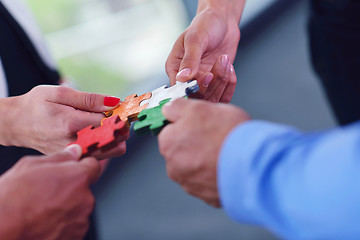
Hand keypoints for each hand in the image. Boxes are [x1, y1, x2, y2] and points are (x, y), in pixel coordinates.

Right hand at [0, 85, 127, 158]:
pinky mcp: (73, 159)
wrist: (16, 124)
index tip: (121, 110)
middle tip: (116, 119)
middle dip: (121, 131)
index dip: (118, 116)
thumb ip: (90, 99)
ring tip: (106, 125)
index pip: (109, 124)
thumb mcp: (61, 93)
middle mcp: (74, 143)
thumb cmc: (36, 105)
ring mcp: (74, 154)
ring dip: (114, 139)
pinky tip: (96, 133)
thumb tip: (114, 102)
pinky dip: (104, 145)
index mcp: (71, 125)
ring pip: (109, 153)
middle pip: (114, 145)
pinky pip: (98, 155)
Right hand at [0, 145, 99, 239]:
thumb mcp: (31, 165)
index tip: (73, 169)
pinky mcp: (76, 236)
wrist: (3, 229)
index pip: (93, 166)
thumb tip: (74, 151)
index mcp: (79, 177)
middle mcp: (86, 198)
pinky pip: (74, 225)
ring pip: (79, 207)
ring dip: (68, 207)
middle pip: (85, 188)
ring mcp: (81, 220)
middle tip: (49, 192)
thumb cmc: (12, 199)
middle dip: (72, 188)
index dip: (82, 166)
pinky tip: (45, 221)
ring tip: (43, 209)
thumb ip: (59, 157)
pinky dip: (64, 223)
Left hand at [158, 98, 249, 206]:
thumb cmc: (227, 134)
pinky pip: (209, 182)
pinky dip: (216, 175)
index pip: (170, 130)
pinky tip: (228, 166)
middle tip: (216, 136)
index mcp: (168, 143)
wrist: (252, 162)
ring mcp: (190, 184)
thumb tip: (168, 108)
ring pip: (196, 168)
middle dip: (196, 144)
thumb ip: (177, 107)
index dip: (188, 125)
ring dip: (206, 161)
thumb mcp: (199, 107)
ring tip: (224, 151)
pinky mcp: (207, 196)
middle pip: (182, 150)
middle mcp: (174, 167)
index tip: (201, 124)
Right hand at [166, 7, 239, 102]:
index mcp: (174, 69)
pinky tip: (230, 69)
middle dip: (213, 82)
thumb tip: (183, 77)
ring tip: (226, 60)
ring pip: (211, 98)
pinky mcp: (216, 85)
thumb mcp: (195, 38)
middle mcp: (187, 79)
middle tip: (221, 62)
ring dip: (223, 81)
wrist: (222, 22)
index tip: (207, 75)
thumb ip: (190, 59)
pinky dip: (230, 85)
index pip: (179, 88)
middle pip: (197, 96)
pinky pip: (223, 97)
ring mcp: (202, 83)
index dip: (194, 86)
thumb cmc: (205, 25)